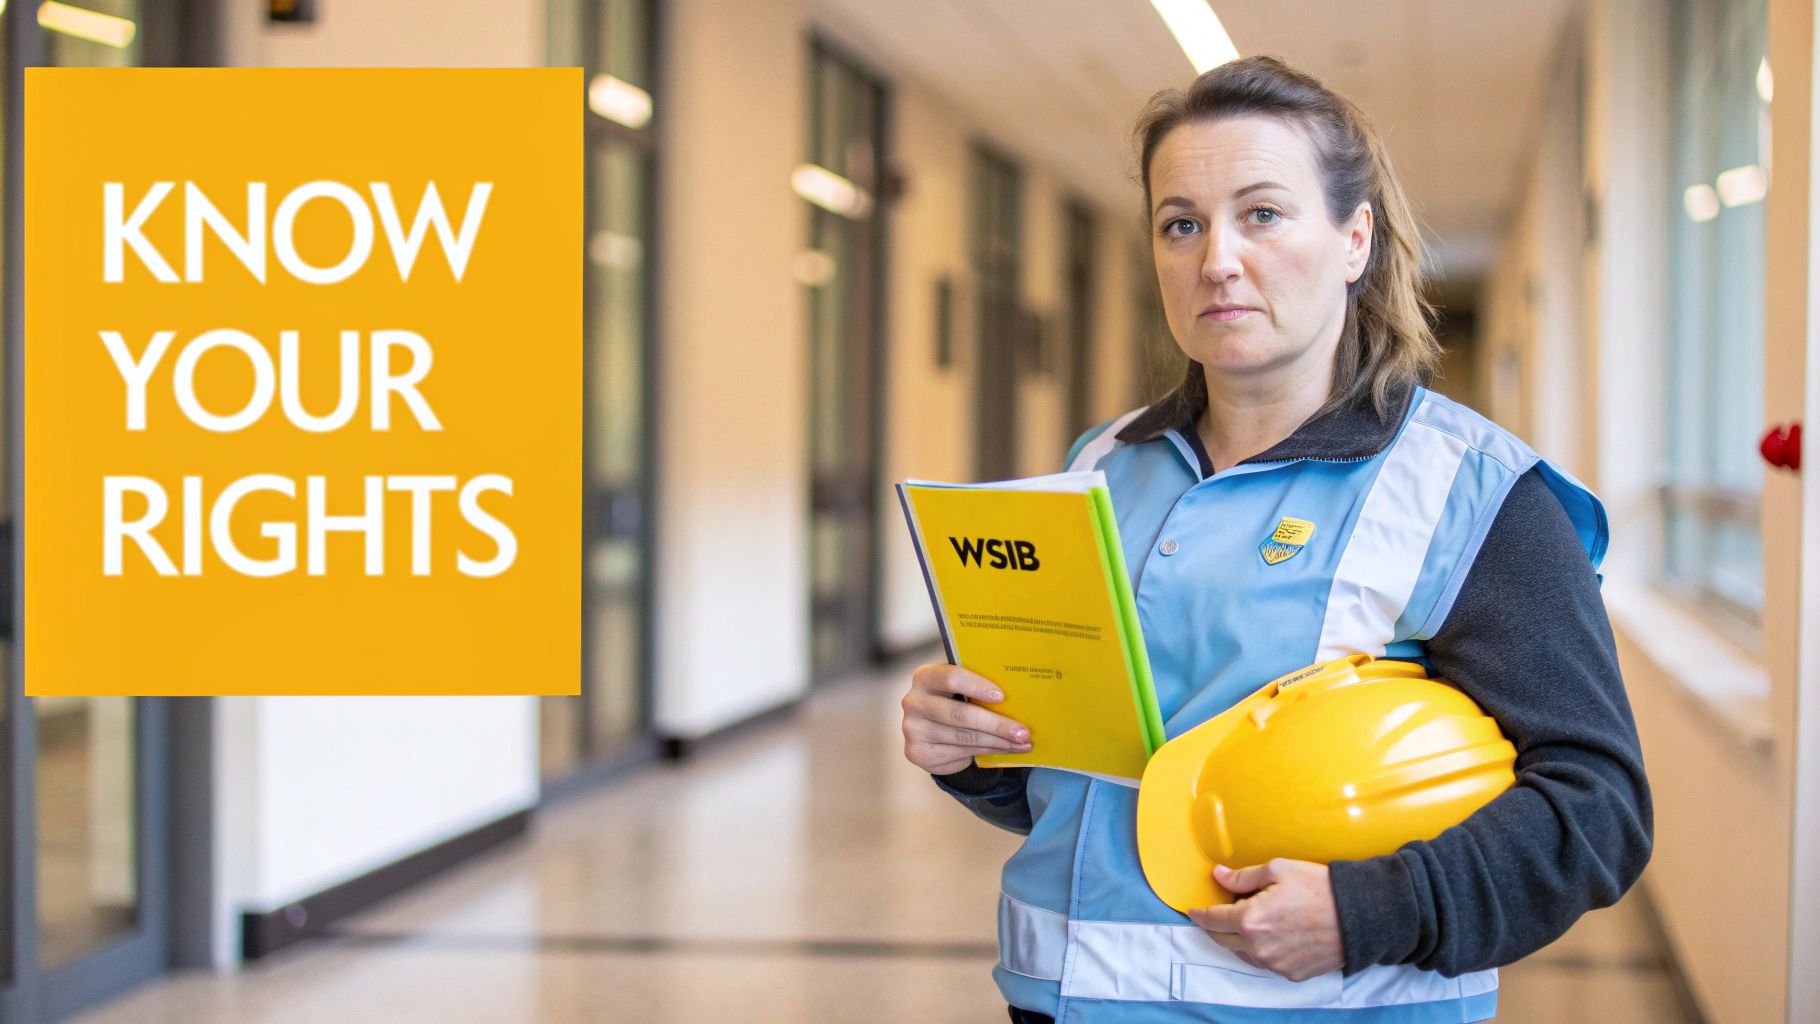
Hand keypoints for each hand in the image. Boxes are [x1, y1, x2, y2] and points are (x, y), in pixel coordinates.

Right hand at [900, 663, 1031, 774]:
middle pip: (960, 714)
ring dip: (997, 742)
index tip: (1002, 697)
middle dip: (996, 725)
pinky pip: (959, 753)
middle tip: (1023, 732)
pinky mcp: (918, 753)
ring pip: (964, 738)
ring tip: (1021, 743)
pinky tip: (1005, 750)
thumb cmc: (955, 699)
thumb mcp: (962, 687)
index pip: (950, 677)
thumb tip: (1019, 691)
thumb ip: (979, 684)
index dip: (977, 686)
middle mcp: (913, 702)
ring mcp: (913, 729)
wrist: (931, 728)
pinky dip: (986, 752)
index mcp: (925, 676)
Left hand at [1186, 859, 1343, 981]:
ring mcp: (1274, 963)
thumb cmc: (1319, 888)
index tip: (1192, 911)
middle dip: (1215, 927)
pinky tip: (1270, 935)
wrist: (1358, 916)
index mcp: (1251, 919)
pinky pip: (1265, 962)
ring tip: (1248, 922)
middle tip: (1215, 915)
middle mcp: (1258, 947)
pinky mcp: (1290, 973)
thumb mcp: (1278, 870)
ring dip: (1238, 939)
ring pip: (1242, 953)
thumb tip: (1218, 876)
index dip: (1200, 914)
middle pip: (1222, 940)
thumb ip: (1243, 877)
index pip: (1213, 919)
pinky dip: (1260, 949)